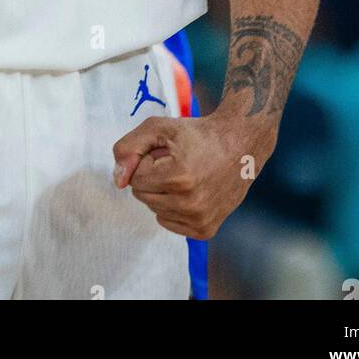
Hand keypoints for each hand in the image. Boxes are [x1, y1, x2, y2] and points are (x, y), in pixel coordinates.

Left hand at [112, 110, 275, 239]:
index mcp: (179, 177)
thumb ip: (129, 148)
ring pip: (154, 209)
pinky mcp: (205, 230)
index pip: (135, 178)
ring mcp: (199, 220)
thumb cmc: (196, 134)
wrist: (239, 145)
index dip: (146, 161)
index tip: (166, 152)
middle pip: (142, 195)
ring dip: (162, 191)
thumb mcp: (159, 127)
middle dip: (152, 176)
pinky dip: (171, 206)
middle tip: (176, 162)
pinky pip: (168, 221)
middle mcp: (190, 203)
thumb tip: (118, 180)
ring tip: (185, 175)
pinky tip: (190, 191)